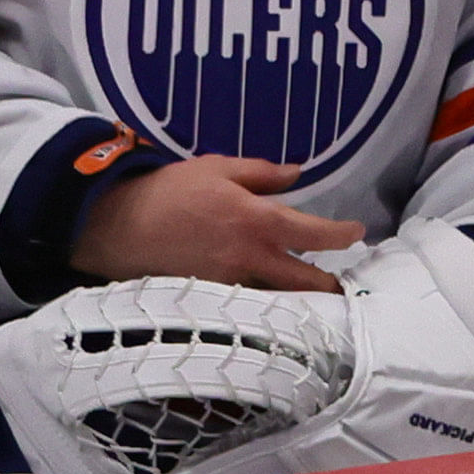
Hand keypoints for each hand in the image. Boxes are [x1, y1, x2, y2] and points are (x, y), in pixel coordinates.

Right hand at [68, 149, 360, 292]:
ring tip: (308, 296)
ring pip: (280, 299)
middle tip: (338, 285)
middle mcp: (252, 258)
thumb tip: (297, 174)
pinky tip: (268, 302)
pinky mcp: (212, 298)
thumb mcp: (216, 168)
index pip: (316, 235)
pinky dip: (264, 304)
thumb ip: (261, 173)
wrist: (117, 225)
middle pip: (306, 282)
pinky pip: (248, 305)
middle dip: (329, 285)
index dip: (343, 235)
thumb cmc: (168, 191)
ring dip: (298, 299)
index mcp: (258, 221)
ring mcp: (232, 284)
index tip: (356, 233)